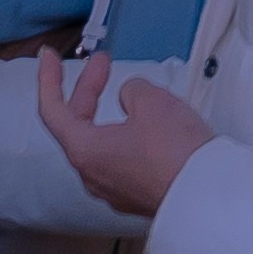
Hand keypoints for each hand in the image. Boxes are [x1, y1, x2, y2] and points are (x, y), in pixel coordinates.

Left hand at [35, 51, 210, 216]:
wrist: (204, 193)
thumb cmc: (175, 154)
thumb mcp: (150, 100)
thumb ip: (131, 90)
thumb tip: (131, 97)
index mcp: (85, 151)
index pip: (52, 110)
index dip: (48, 79)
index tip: (48, 59)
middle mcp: (93, 174)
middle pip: (78, 126)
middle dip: (88, 90)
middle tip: (101, 64)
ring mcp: (114, 188)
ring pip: (101, 144)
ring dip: (109, 114)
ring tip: (132, 94)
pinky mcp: (136, 194)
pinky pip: (121, 159)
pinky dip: (126, 136)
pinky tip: (146, 126)